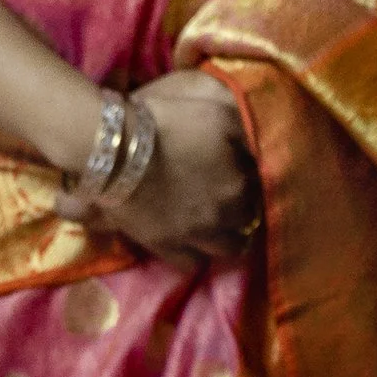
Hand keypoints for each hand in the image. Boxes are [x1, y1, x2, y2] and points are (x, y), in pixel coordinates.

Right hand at [67, 71, 256, 266]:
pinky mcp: (164, 246)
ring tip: (218, 225)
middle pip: (246, 222)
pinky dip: (196, 255)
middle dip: (243, 212)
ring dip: (227, 238)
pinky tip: (192, 242)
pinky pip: (191, 264)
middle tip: (232, 200)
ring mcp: (194, 235)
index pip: (260, 190)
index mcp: (238, 184)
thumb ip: (246, 129)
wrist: (115, 149)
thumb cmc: (168, 124)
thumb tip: (259, 144)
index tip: (242, 174)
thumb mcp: (218, 112)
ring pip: (226, 249)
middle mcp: (223, 215)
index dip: (252, 181)